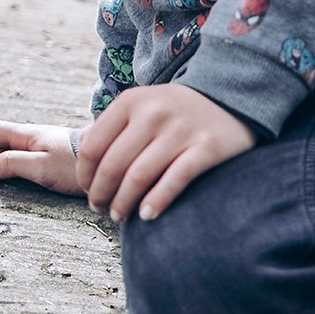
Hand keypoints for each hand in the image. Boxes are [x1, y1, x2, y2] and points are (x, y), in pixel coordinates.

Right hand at [0, 120, 85, 195]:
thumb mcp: (39, 167)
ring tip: (14, 183)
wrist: (111, 162)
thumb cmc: (75, 165)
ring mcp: (41, 146)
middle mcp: (30, 136)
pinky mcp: (51, 156)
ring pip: (10, 151)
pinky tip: (32, 183)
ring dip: (4, 166)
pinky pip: (25, 159)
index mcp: (25, 134)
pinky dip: (20, 170)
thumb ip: (10, 164)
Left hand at [76, 84, 255, 222]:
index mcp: (130, 102)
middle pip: (113, 164)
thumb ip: (114, 126)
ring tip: (119, 216)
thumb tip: (84, 155)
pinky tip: (146, 215)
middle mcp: (153, 113)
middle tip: (100, 209)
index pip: (94, 146)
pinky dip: (157, 200)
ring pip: (140, 176)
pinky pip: (175, 179)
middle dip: (101, 193)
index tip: (87, 190)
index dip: (85, 174)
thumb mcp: (142, 105)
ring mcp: (181, 130)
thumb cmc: (175, 110)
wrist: (230, 98)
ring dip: (124, 202)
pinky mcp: (208, 147)